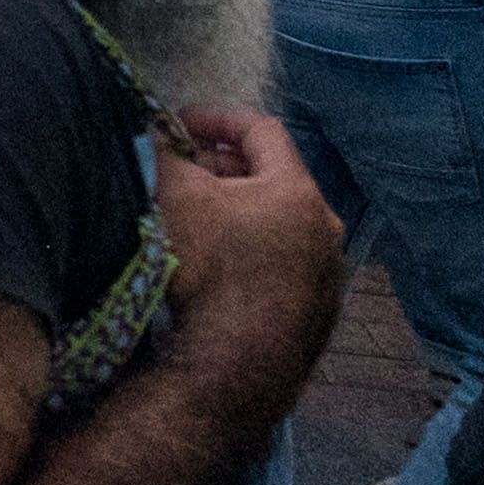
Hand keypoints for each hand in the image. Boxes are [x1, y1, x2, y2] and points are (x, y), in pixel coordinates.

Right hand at [155, 104, 346, 389]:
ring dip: (239, 214)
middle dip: (223, 170)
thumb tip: (156, 130)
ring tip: (196, 223)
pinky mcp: (318, 318)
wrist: (235, 366)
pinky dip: (251, 254)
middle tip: (181, 173)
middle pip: (272, 180)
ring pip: (278, 227)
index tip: (178, 124)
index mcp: (298, 192)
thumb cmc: (207, 267)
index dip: (216, 119)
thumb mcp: (172, 195)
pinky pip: (282, 267)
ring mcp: (327, 278)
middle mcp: (326, 230)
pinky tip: (216, 273)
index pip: (262, 131)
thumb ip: (164, 151)